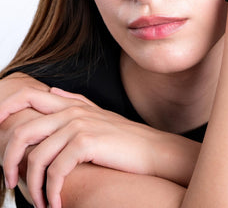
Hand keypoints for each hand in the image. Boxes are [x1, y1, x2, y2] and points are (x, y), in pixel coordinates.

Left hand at [0, 87, 170, 207]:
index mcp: (70, 104)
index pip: (26, 97)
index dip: (3, 111)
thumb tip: (51, 91)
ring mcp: (79, 124)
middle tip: (11, 183)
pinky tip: (57, 202)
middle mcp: (71, 110)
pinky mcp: (87, 141)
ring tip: (41, 201)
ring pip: (36, 156)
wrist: (151, 149)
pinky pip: (55, 170)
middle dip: (7, 161)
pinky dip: (51, 192)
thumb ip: (75, 100)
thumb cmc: (124, 138)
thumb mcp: (98, 114)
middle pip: (22, 130)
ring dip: (32, 186)